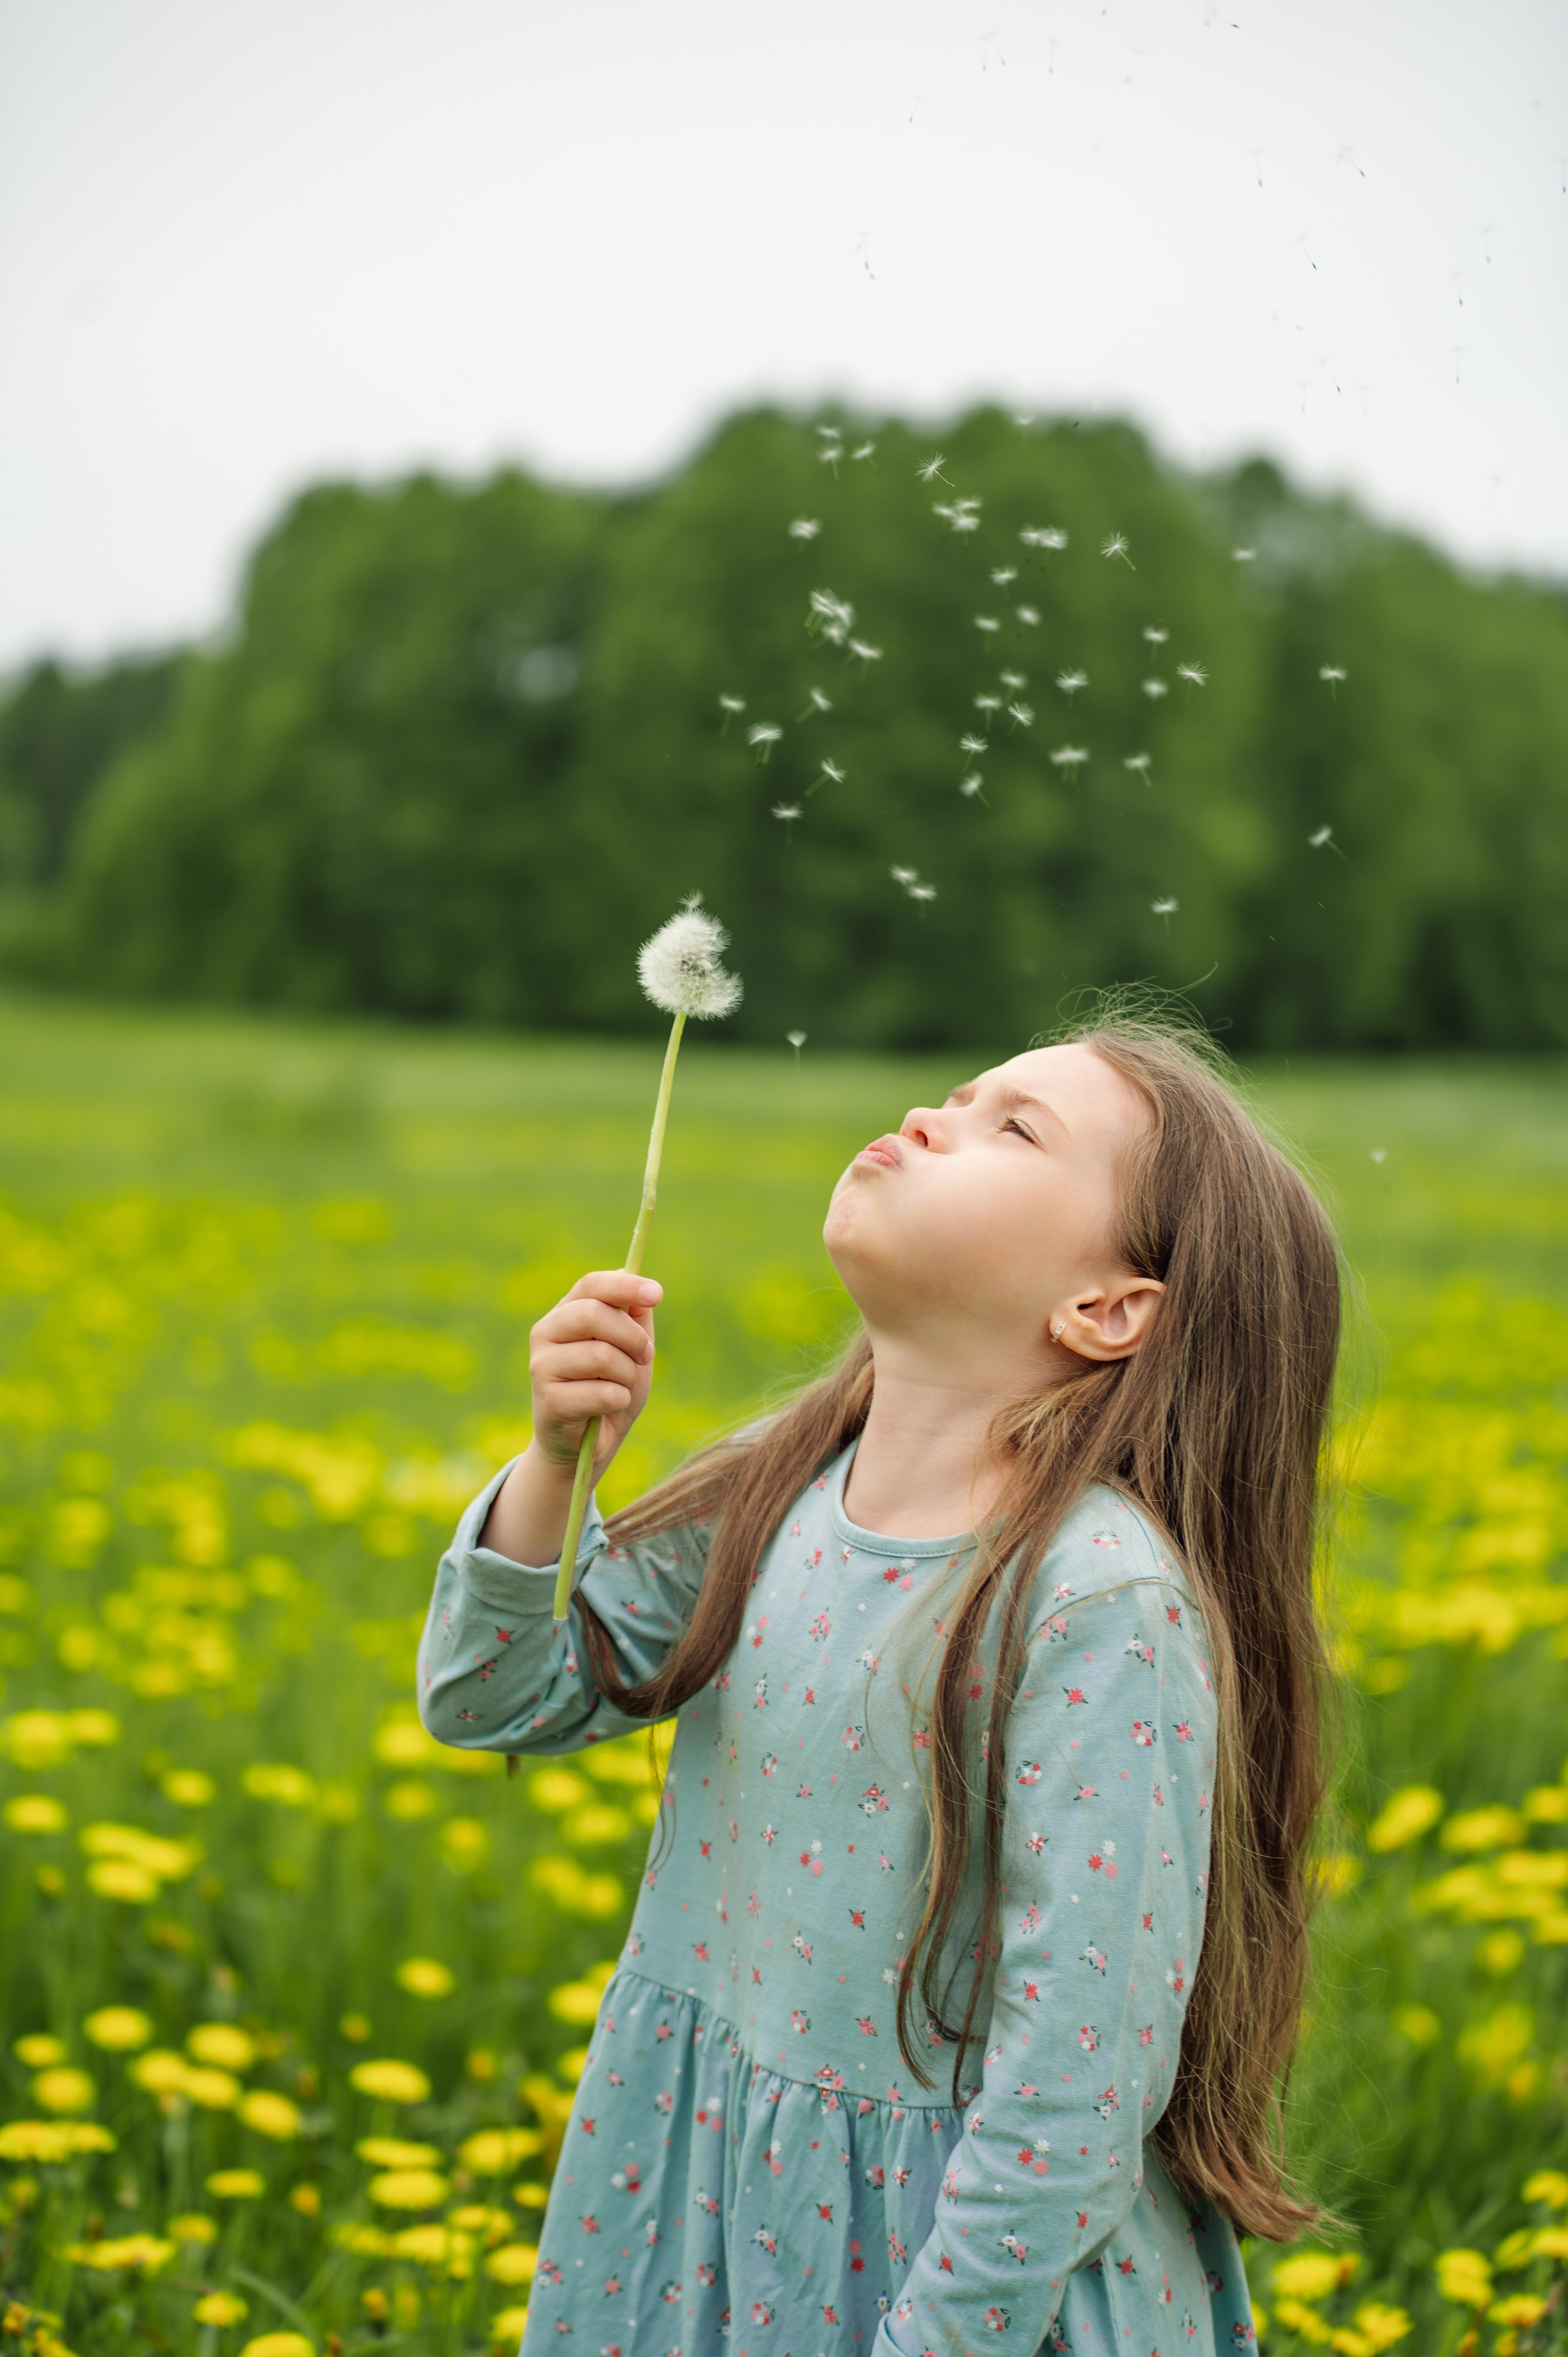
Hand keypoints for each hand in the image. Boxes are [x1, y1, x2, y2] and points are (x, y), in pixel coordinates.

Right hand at [528, 1269, 661, 1478]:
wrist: (586, 1444)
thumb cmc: (609, 1389)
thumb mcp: (631, 1350)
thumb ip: (635, 1319)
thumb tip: (642, 1290)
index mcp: (565, 1313)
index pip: (591, 1285)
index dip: (625, 1286)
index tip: (657, 1294)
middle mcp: (545, 1333)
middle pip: (594, 1315)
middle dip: (633, 1337)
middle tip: (645, 1355)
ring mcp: (542, 1367)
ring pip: (601, 1356)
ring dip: (628, 1374)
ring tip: (622, 1386)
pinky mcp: (549, 1401)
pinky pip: (602, 1393)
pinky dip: (619, 1400)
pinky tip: (609, 1407)